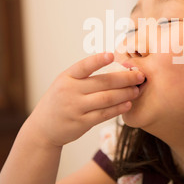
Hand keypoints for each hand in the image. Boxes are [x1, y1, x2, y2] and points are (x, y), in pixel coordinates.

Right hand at [27, 52, 144, 147]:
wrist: (43, 128)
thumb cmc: (60, 101)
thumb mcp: (64, 83)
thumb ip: (84, 76)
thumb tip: (115, 66)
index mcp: (66, 77)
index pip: (83, 66)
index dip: (98, 60)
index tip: (113, 55)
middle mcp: (70, 91)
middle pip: (102, 82)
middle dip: (124, 78)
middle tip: (140, 75)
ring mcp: (75, 108)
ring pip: (106, 98)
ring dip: (125, 93)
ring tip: (137, 89)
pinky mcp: (81, 123)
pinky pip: (104, 114)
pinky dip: (118, 108)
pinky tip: (128, 104)